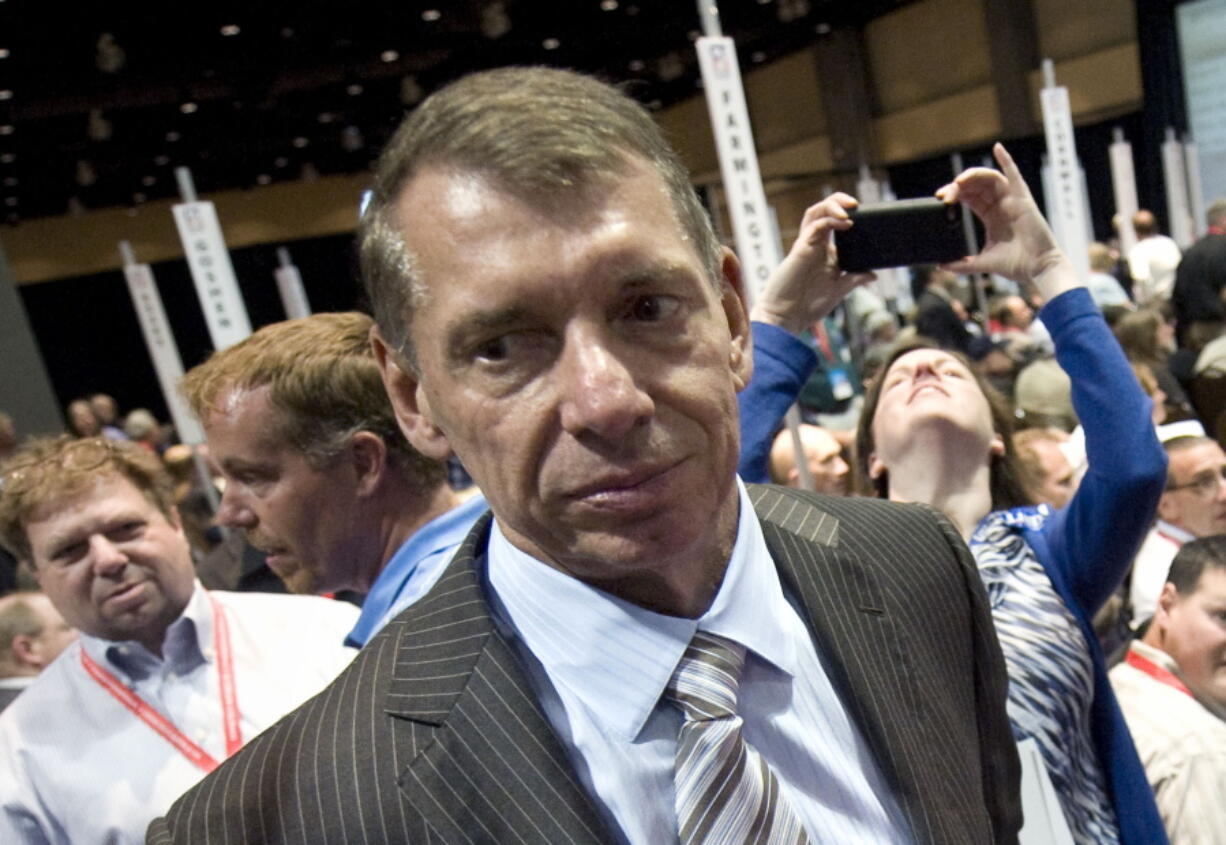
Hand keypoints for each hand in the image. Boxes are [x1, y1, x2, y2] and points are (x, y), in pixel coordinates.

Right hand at [750, 193, 876, 334]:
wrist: (786, 318)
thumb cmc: (807, 306)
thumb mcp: (839, 290)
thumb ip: (854, 279)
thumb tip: (873, 274)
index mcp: (824, 252)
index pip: (835, 223)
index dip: (848, 214)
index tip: (866, 217)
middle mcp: (814, 244)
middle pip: (823, 211)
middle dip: (839, 201)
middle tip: (856, 203)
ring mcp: (807, 245)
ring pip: (816, 212)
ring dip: (833, 205)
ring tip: (850, 207)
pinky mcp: (800, 249)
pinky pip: (814, 226)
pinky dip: (829, 220)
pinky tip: (844, 222)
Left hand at [937, 143, 1077, 302]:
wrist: (1037, 269)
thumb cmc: (1015, 265)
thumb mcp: (982, 261)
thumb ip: (961, 263)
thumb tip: (940, 266)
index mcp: (991, 216)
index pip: (970, 198)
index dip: (955, 194)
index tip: (941, 198)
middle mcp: (1001, 205)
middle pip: (977, 186)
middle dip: (959, 186)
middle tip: (945, 194)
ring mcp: (1012, 200)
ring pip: (990, 179)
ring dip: (973, 175)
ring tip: (959, 181)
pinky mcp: (1023, 200)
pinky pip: (1014, 175)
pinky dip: (1006, 160)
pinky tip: (997, 148)